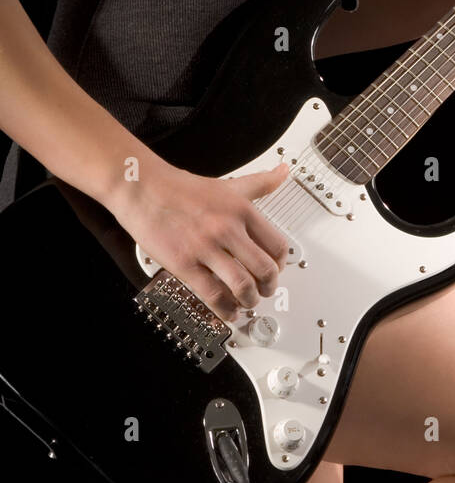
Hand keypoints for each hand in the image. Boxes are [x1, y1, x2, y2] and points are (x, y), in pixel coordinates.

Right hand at [110, 162, 290, 321]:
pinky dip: (225, 308)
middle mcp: (228, 228)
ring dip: (249, 300)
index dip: (281, 264)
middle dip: (269, 287)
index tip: (277, 269)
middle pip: (265, 269)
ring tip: (247, 302)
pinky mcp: (184, 264)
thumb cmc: (182, 189)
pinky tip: (226, 310)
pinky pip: (212, 294)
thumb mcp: (229, 184)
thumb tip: (283, 172)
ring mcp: (206, 247)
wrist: (144, 189)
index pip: (277, 245)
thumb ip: (260, 183)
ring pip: (242, 285)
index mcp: (242, 210)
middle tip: (265, 291)